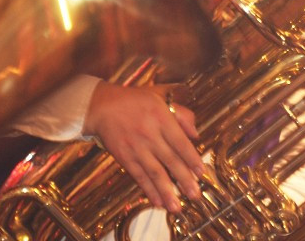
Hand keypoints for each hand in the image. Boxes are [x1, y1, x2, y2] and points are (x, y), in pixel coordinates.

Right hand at [83, 82, 203, 212]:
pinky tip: (157, 201)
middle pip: (170, 160)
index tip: (201, 173)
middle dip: (184, 180)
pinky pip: (138, 176)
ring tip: (176, 207)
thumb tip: (195, 135)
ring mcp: (136, 147)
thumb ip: (181, 115)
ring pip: (154, 172)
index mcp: (161, 118)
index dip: (192, 159)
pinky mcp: (124, 157)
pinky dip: (148, 190)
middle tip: (195, 195)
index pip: (180, 142)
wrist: (102, 107)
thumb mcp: (161, 98)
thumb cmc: (134, 101)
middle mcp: (150, 134)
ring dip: (166, 192)